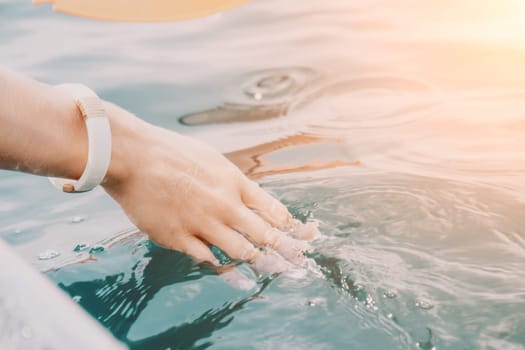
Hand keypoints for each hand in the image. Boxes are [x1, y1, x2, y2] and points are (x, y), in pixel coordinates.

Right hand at [102, 103, 316, 263]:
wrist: (134, 156)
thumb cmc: (171, 153)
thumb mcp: (212, 159)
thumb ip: (232, 182)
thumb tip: (249, 199)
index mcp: (234, 182)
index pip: (274, 210)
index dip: (293, 226)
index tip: (304, 235)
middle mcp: (224, 204)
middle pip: (265, 234)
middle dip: (286, 251)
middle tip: (298, 261)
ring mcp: (202, 223)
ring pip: (242, 251)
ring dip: (260, 263)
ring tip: (272, 270)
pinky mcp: (179, 237)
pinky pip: (208, 259)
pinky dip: (224, 267)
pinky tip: (235, 274)